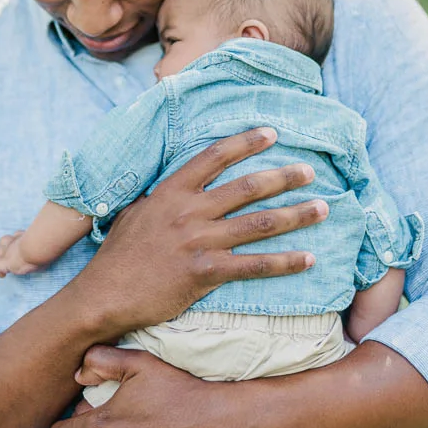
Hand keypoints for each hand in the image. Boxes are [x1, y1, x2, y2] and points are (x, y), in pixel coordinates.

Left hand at [0, 231, 44, 284]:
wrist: (35, 247)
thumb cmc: (44, 246)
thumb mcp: (47, 247)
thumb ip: (47, 251)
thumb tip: (51, 256)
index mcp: (24, 237)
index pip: (17, 236)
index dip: (16, 239)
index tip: (18, 243)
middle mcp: (13, 242)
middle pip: (4, 242)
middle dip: (3, 249)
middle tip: (6, 257)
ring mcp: (7, 252)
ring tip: (2, 274)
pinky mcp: (3, 263)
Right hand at [75, 127, 327, 334]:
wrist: (105, 294)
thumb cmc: (119, 256)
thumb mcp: (135, 213)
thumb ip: (161, 198)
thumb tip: (179, 187)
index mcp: (171, 191)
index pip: (214, 156)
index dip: (245, 142)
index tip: (272, 133)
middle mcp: (188, 211)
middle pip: (246, 187)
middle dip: (283, 177)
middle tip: (310, 171)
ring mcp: (198, 242)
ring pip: (258, 223)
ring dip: (296, 215)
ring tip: (323, 209)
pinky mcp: (205, 273)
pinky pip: (255, 265)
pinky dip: (285, 262)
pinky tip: (308, 259)